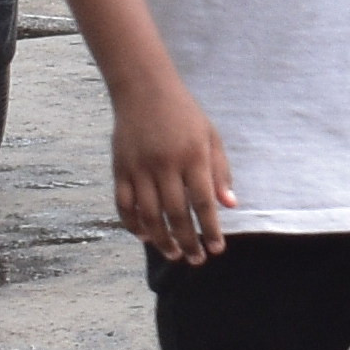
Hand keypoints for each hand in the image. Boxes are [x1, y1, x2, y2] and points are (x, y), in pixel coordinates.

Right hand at [110, 71, 236, 264]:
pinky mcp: (120, 168)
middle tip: (197, 259)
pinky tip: (146, 236)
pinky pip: (124, 205)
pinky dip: (133, 225)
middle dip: (188, 242)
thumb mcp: (210, 136)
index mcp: (192, 156)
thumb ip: (220, 172)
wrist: (145, 89)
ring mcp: (139, 168)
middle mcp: (165, 164)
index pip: (203, 202)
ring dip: (162, 240)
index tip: (217, 248)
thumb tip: (230, 205)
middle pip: (176, 214)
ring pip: (149, 215)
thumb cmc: (184, 114)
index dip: (211, 229)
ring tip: (175, 254)